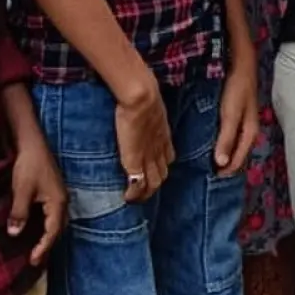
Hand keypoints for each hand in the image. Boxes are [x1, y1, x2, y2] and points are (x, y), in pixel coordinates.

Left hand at [8, 130, 66, 264]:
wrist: (32, 144)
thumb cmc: (28, 166)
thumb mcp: (21, 190)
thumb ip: (19, 213)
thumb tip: (15, 234)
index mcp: (58, 202)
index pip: (53, 231)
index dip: (43, 247)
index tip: (33, 261)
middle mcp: (62, 201)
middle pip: (59, 229)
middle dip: (48, 245)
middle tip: (36, 260)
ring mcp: (59, 196)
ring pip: (57, 222)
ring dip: (49, 236)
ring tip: (37, 248)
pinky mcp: (53, 192)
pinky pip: (53, 215)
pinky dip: (47, 226)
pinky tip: (37, 229)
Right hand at [111, 80, 172, 200]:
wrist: (142, 98)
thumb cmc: (145, 96)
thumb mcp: (152, 108)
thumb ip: (149, 115)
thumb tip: (140, 111)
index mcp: (163, 137)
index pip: (167, 158)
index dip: (160, 167)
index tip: (152, 172)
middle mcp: (159, 150)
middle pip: (162, 174)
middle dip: (154, 185)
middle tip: (142, 192)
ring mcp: (149, 157)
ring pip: (153, 183)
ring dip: (145, 192)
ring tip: (135, 198)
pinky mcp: (135, 162)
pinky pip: (138, 184)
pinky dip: (134, 193)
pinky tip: (127, 197)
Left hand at [214, 62, 259, 176]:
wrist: (241, 63)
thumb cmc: (237, 88)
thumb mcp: (231, 114)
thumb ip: (226, 138)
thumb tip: (222, 163)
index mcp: (250, 133)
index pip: (239, 160)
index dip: (226, 171)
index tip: (209, 177)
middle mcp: (249, 130)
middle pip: (238, 154)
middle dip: (225, 165)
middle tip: (206, 172)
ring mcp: (243, 122)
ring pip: (234, 145)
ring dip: (223, 154)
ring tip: (206, 160)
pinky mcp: (236, 114)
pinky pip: (230, 135)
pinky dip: (222, 142)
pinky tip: (211, 141)